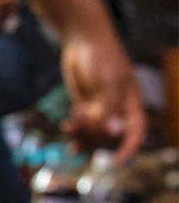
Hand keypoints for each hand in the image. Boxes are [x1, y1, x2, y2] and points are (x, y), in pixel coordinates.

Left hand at [61, 30, 146, 160]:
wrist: (82, 40)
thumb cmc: (101, 56)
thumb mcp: (107, 82)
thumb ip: (109, 108)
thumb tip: (113, 133)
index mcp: (130, 104)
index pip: (135, 133)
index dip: (128, 149)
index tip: (114, 162)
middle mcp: (117, 109)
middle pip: (108, 137)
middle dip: (93, 135)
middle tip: (79, 121)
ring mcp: (100, 108)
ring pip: (93, 134)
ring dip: (81, 135)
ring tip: (70, 125)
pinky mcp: (85, 105)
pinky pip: (81, 126)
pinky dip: (74, 130)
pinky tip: (66, 129)